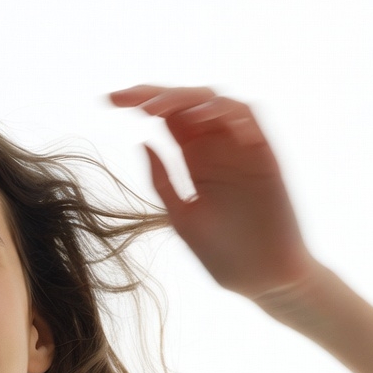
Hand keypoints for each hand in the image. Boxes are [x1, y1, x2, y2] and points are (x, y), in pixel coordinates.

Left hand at [109, 85, 316, 300]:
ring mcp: (241, 148)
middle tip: (127, 100)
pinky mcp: (264, 155)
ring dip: (188, 99)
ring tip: (158, 110)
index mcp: (194, 157)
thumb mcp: (181, 215)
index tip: (108, 100)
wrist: (261, 278)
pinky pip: (251, 119)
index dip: (139, 100)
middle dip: (155, 94)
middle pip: (187, 101)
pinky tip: (204, 119)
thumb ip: (163, 180)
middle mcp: (217, 146)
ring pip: (217, 103)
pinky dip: (230, 113)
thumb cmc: (222, 252)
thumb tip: (142, 141)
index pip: (167, 117)